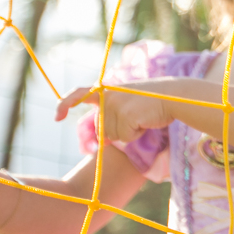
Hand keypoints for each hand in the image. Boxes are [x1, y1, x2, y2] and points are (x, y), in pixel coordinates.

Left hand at [55, 81, 172, 143]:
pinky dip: (137, 134)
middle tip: (137, 114)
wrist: (175, 95)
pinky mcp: (125, 115)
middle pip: (102, 127)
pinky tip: (147, 120)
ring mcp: (115, 105)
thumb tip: (102, 143)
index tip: (57, 117)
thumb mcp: (128, 104)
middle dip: (118, 128)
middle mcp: (107, 96)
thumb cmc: (154, 101)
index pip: (79, 94)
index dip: (65, 105)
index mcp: (106, 90)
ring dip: (130, 131)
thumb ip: (112, 117)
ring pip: (113, 135)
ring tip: (144, 116)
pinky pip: (125, 137)